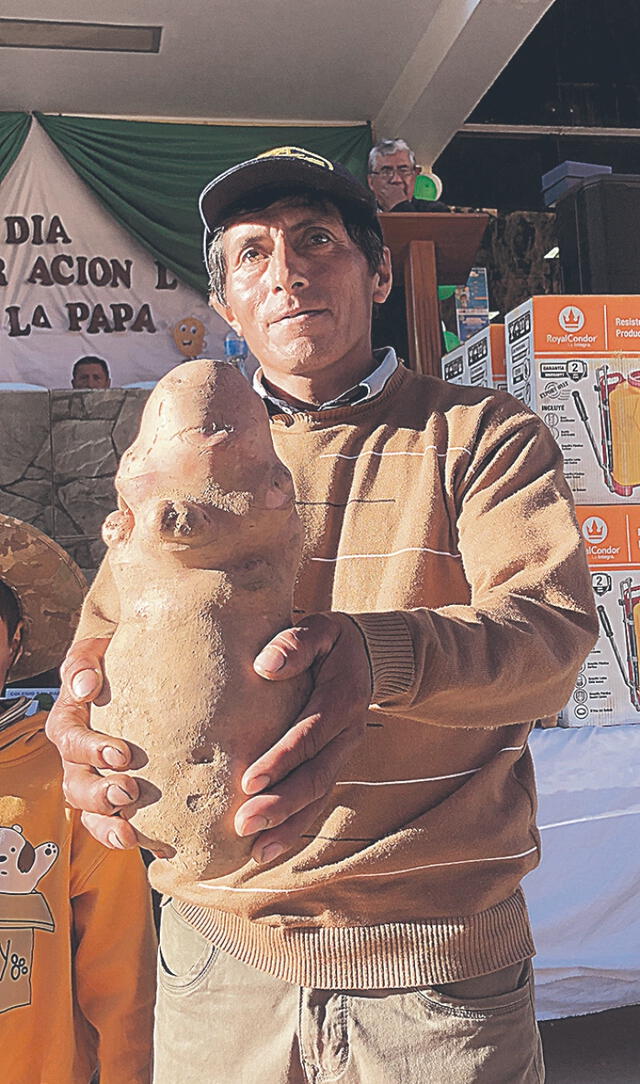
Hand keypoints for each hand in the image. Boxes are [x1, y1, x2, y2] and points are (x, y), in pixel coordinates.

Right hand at [46, 638, 145, 850]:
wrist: (142, 664)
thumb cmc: (117, 658)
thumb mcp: (96, 651)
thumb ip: (85, 663)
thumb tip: (86, 687)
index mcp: (71, 719)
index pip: (69, 737)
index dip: (91, 748)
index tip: (122, 753)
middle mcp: (78, 756)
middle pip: (76, 783)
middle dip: (99, 794)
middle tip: (128, 792)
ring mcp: (96, 778)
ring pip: (90, 812)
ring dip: (107, 824)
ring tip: (130, 832)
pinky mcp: (119, 794)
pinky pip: (114, 821)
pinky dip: (125, 833)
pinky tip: (147, 841)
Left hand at [235, 612, 372, 864]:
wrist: (373, 655)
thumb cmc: (333, 640)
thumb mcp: (320, 628)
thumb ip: (296, 643)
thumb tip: (264, 666)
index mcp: (341, 700)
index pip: (309, 735)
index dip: (281, 760)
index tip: (249, 780)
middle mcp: (347, 733)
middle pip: (316, 777)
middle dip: (281, 805)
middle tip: (244, 825)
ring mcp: (343, 752)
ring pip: (319, 797)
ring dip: (288, 826)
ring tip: (255, 851)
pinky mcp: (334, 763)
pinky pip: (317, 800)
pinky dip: (295, 827)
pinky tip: (268, 847)